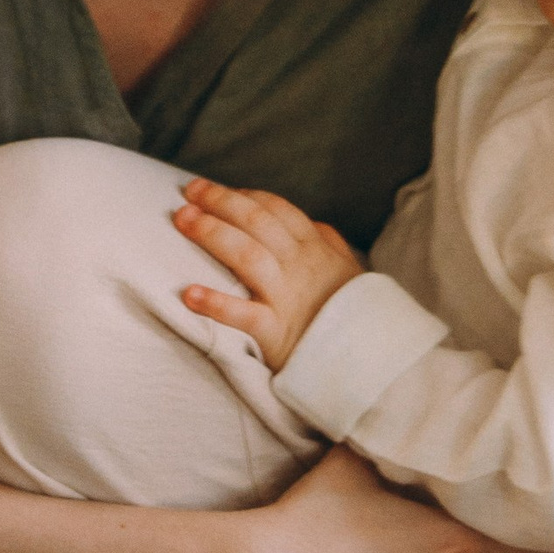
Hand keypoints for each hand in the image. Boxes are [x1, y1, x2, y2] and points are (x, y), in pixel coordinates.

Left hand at [173, 179, 362, 370]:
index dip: (243, 195)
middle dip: (220, 202)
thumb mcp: (349, 272)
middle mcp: (300, 267)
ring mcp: (287, 298)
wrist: (370, 362)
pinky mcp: (275, 332)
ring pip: (247, 255)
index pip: (276, 209)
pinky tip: (189, 294)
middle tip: (189, 193)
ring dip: (212, 234)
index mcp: (315, 250)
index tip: (213, 190)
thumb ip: (330, 244)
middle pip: (256, 222)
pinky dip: (215, 304)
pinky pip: (243, 315)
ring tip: (183, 221)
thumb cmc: (353, 315)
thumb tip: (314, 224)